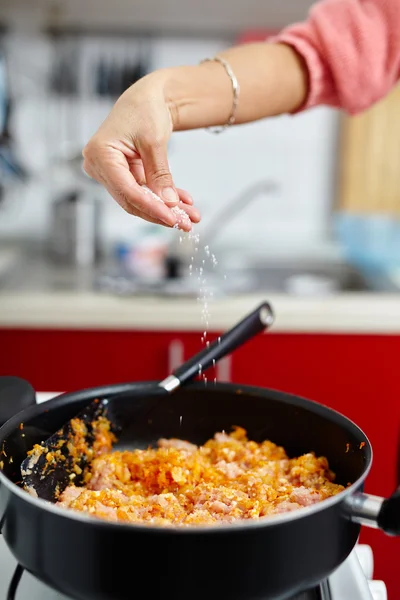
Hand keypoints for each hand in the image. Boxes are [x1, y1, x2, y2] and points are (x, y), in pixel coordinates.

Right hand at [82, 72, 200, 230]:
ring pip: (140, 200)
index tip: (173, 218)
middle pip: (131, 200)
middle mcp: (99, 166)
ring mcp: (109, 173)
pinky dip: (164, 197)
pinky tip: (185, 204)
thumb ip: (160, 175)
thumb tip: (170, 204)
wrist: (147, 97)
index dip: (151, 207)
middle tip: (186, 223)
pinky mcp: (122, 175)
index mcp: (100, 154)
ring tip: (191, 217)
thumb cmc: (145, 109)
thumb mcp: (154, 142)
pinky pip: (144, 192)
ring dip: (166, 208)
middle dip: (161, 213)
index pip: (127, 190)